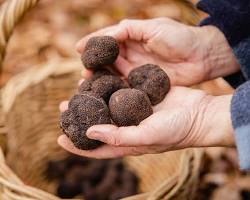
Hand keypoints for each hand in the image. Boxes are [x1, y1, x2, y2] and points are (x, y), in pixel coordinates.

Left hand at [58, 87, 234, 158]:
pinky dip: (109, 82)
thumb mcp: (147, 137)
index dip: (78, 145)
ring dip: (93, 95)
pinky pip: (121, 88)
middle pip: (98, 122)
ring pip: (107, 102)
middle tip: (63, 106)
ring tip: (78, 85)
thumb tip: (89, 133)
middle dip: (80, 116)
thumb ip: (119, 137)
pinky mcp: (141, 95)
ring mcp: (134, 110)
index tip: (60, 138)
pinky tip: (99, 74)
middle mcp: (128, 126)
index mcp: (127, 141)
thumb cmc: (177, 130)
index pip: (97, 148)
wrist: (199, 114)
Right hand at [76, 18, 238, 85]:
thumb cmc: (180, 38)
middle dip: (94, 65)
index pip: (108, 41)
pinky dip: (115, 89)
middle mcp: (132, 54)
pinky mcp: (144, 83)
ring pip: (114, 74)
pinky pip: (126, 86)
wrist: (201, 56)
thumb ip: (129, 29)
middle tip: (83, 72)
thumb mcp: (154, 27)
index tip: (78, 49)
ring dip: (101, 79)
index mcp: (133, 38)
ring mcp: (137, 70)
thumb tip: (107, 35)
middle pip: (108, 60)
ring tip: (87, 84)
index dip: (93, 44)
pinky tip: (105, 94)